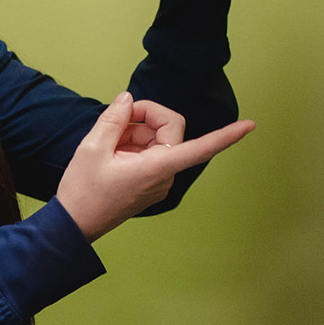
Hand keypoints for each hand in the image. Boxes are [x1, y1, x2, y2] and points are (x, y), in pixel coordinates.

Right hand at [54, 94, 253, 241]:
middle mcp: (165, 175)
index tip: (250, 126)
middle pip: (170, 130)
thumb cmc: (83, 192)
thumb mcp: (92, 148)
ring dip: (134, 132)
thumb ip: (114, 118)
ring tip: (107, 144)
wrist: (73, 226)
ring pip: (157, 140)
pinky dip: (132, 145)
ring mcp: (159, 181)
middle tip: (117, 119)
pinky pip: (149, 153)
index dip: (227, 135)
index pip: (202, 148)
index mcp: (157, 168)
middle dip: (146, 118)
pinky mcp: (150, 183)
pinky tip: (111, 152)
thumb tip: (128, 98)